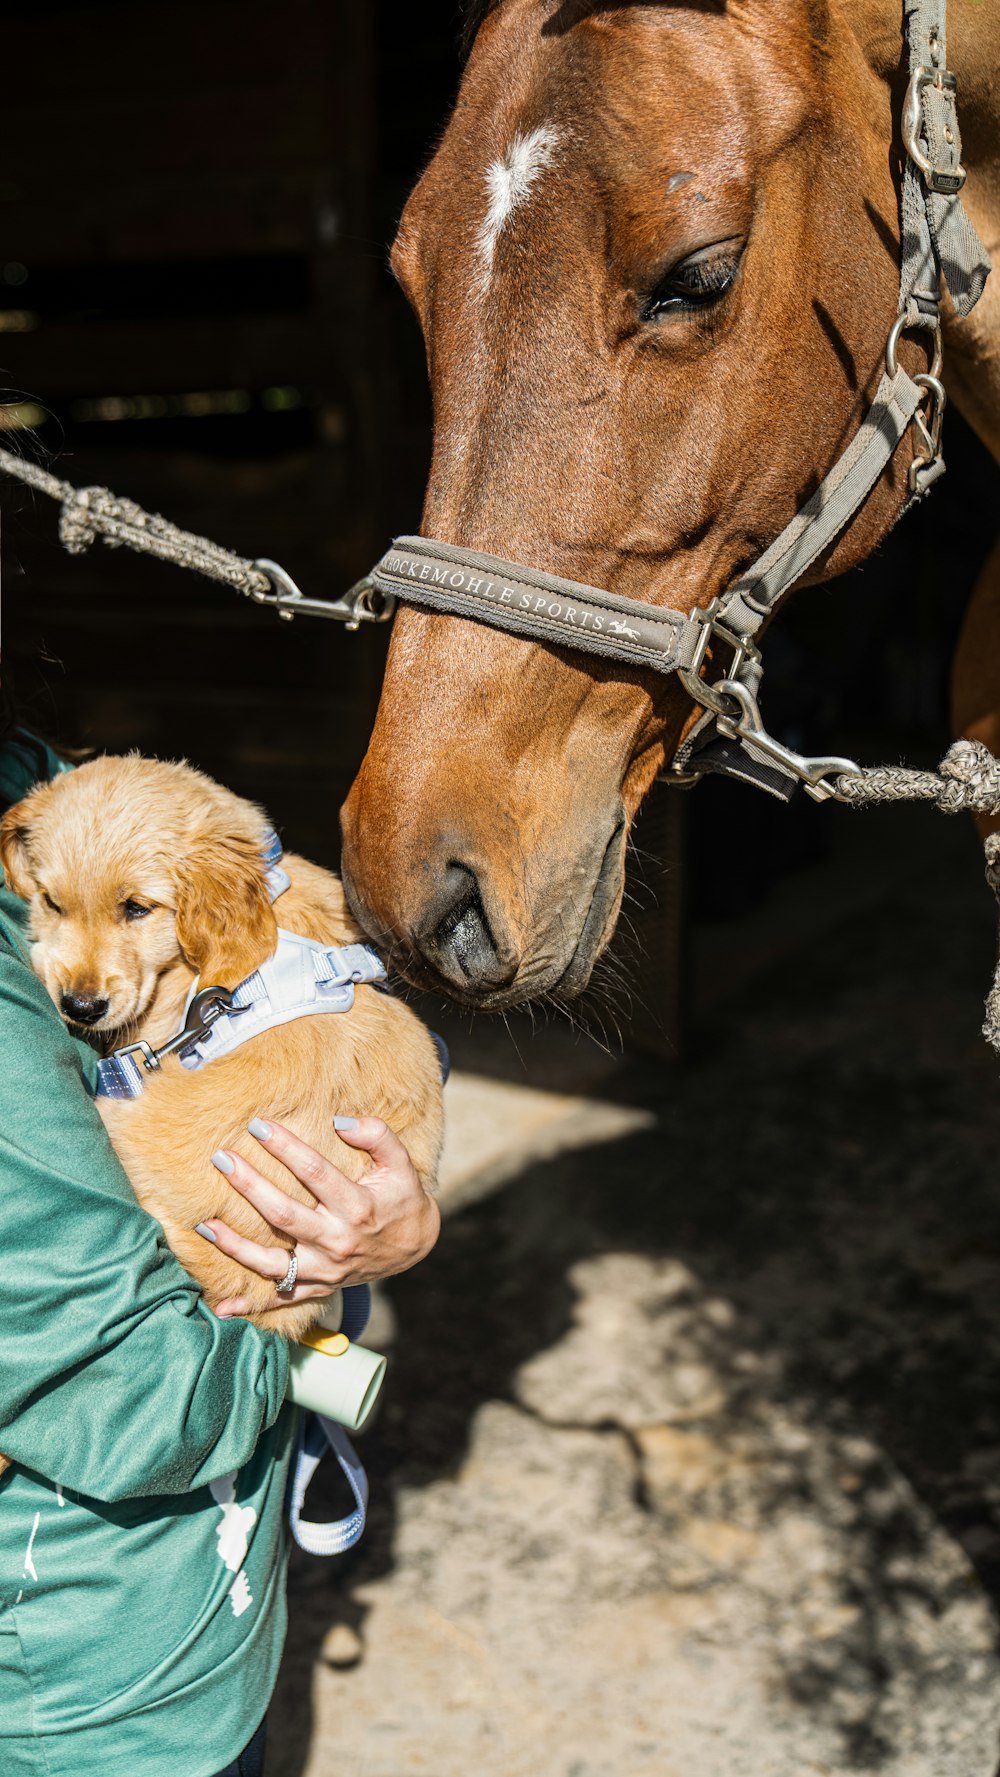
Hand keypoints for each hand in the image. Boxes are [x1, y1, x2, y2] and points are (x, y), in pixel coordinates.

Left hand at [200, 1116, 440, 1316]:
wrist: (415, 1247)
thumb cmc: (402, 1198)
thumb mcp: (401, 1164)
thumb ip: (378, 1136)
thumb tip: (340, 1120)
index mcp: (358, 1208)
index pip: (315, 1173)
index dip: (285, 1147)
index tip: (258, 1126)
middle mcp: (338, 1242)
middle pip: (284, 1214)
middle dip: (249, 1185)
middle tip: (222, 1159)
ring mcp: (326, 1270)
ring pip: (272, 1262)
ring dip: (235, 1246)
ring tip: (204, 1224)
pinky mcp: (319, 1287)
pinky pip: (281, 1299)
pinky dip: (250, 1307)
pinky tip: (220, 1306)